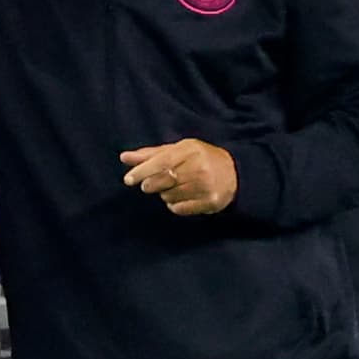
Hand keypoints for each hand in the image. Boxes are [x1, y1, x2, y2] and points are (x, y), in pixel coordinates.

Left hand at [120, 139, 238, 215]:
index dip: (142, 171)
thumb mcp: (178, 150)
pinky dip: (174, 205)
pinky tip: (181, 197)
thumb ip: (150, 154)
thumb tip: (123, 157)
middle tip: (149, 185)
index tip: (128, 180)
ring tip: (173, 187)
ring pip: (169, 196)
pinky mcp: (210, 202)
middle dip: (151, 184)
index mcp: (190, 150)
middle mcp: (199, 167)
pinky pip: (179, 208)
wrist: (234, 173)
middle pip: (163, 180)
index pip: (161, 162)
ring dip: (164, 194)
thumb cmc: (200, 159)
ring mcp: (206, 186)